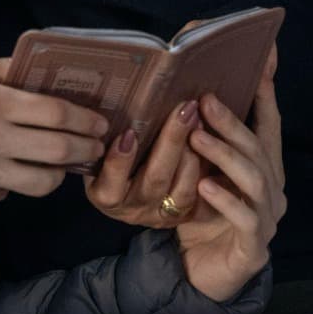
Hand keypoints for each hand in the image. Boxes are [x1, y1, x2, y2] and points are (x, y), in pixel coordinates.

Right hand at [0, 56, 109, 208]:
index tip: (99, 122)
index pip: (56, 113)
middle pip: (59, 150)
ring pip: (42, 182)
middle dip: (86, 148)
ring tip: (62, 165)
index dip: (85, 119)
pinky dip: (15, 182)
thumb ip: (0, 68)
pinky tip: (11, 170)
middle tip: (96, 146)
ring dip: (60, 174)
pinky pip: (8, 192)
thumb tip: (36, 66)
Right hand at [86, 99, 203, 228]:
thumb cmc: (109, 159)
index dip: (119, 162)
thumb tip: (110, 98)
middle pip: (154, 180)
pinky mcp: (184, 215)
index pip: (109, 185)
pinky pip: (200, 195)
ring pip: (182, 191)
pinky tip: (211, 140)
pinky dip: (205, 167)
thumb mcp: (101, 151)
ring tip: (199, 120)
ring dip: (193, 153)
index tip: (129, 133)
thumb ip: (105, 136)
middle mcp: (132, 209)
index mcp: (104, 195)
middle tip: (184, 110)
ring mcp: (160, 215)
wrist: (129, 190)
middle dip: (171, 143)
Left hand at [174, 46, 287, 301]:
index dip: (267, 94)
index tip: (262, 60)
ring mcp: (267, 220)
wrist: (204, 276)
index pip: (270, 126)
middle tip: (205, 100)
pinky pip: (244, 219)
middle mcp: (273, 191)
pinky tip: (203, 186)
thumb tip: (190, 94)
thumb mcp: (203, 171)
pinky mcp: (253, 248)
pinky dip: (225, 199)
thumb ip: (205, 140)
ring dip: (225, 154)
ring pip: (254, 179)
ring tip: (197, 136)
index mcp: (265, 170)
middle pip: (259, 149)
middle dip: (233, 122)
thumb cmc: (203, 217)